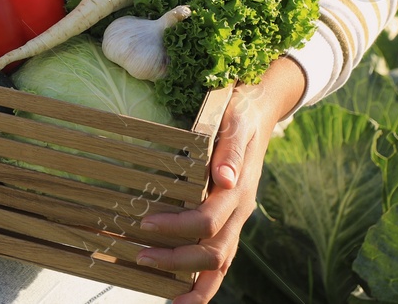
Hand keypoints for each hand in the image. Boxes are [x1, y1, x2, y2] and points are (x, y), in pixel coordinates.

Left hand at [133, 56, 304, 303]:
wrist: (257, 111)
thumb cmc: (239, 115)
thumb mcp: (235, 123)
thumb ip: (230, 150)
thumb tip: (223, 176)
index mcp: (238, 190)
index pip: (208, 221)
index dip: (176, 227)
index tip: (144, 223)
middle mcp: (240, 211)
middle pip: (214, 252)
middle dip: (177, 261)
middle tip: (139, 256)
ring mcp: (237, 220)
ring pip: (220, 264)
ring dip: (192, 282)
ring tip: (166, 297)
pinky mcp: (230, 222)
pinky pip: (219, 259)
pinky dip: (203, 282)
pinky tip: (181, 292)